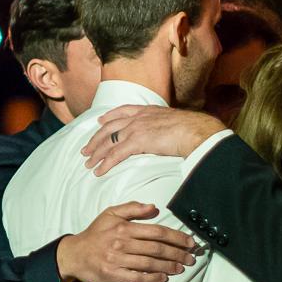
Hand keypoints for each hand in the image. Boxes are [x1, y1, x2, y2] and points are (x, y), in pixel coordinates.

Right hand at [56, 202, 197, 281]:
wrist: (74, 254)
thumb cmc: (95, 233)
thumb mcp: (110, 214)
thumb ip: (132, 208)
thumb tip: (154, 206)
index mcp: (123, 226)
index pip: (156, 231)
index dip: (176, 237)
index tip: (189, 242)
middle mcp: (121, 242)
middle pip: (156, 248)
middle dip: (177, 253)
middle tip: (191, 257)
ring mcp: (117, 259)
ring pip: (149, 263)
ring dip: (169, 266)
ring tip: (181, 267)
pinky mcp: (112, 274)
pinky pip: (136, 278)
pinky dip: (152, 279)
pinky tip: (163, 278)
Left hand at [81, 106, 224, 176]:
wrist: (196, 131)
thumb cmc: (192, 129)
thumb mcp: (175, 122)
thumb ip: (166, 127)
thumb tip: (170, 134)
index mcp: (147, 110)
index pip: (122, 111)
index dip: (109, 116)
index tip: (100, 121)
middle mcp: (138, 117)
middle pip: (109, 127)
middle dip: (95, 139)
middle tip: (85, 149)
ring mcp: (136, 128)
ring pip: (108, 141)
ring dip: (96, 153)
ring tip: (88, 163)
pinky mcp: (137, 141)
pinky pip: (115, 154)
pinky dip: (105, 164)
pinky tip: (98, 171)